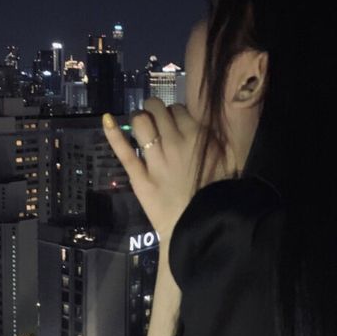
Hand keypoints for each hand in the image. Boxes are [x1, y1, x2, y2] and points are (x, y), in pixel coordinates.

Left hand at [102, 97, 229, 242]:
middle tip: (154, 120)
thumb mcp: (229, 161)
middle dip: (154, 110)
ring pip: (140, 122)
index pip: (178, 110)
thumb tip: (206, 124)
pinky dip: (113, 133)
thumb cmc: (219, 195)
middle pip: (157, 110)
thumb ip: (218, 140)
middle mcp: (174, 141)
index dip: (174, 114)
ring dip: (138, 118)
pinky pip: (124, 151)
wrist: (201, 226)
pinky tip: (107, 119)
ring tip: (139, 124)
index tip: (174, 123)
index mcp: (197, 136)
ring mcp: (155, 159)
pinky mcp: (139, 177)